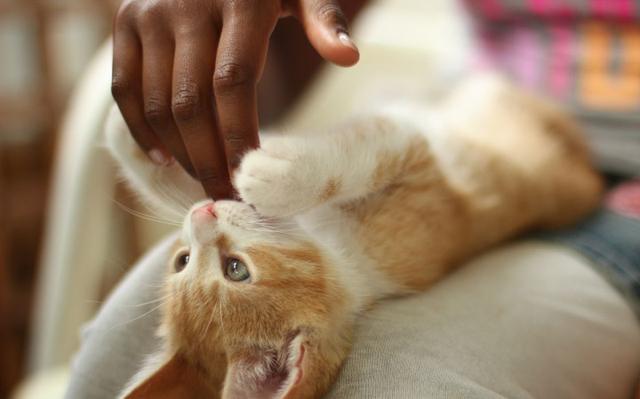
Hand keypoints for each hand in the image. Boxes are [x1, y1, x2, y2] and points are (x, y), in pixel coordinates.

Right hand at [112, 0, 358, 198]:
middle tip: (226, 195)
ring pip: (158, 103)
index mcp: (239, 0)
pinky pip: (124, 89)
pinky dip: (140, 130)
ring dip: (179, 152)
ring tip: (203, 180)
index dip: (238, 136)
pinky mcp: (124, 22)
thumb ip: (323, 19)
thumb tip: (348, 58)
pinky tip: (163, 158)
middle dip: (208, 160)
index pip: (234, 83)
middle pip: (191, 104)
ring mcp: (148, 14)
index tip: (251, 176)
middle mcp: (185, 5)